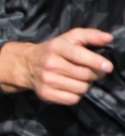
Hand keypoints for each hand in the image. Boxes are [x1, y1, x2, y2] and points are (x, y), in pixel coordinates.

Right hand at [0, 28, 114, 104]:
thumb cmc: (54, 50)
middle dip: (95, 74)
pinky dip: (77, 95)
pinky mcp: (46, 94)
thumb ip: (91, 36)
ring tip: (80, 78)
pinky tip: (71, 86)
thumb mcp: (71, 38)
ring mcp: (47, 80)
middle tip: (93, 71)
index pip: (79, 55)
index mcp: (57, 47)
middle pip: (85, 75)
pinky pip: (73, 99)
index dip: (96, 62)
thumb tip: (108, 38)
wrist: (27, 64)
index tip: (108, 67)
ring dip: (86, 85)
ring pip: (81, 88)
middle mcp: (50, 63)